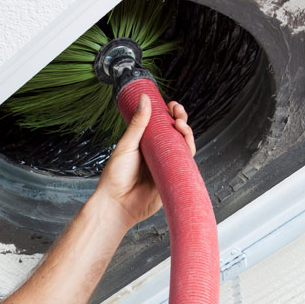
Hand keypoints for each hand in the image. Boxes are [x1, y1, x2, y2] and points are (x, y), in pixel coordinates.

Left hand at [94, 95, 195, 230]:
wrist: (117, 205)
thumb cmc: (115, 177)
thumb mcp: (126, 145)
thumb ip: (138, 123)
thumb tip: (144, 98)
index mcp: (144, 144)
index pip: (161, 125)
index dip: (169, 114)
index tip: (172, 105)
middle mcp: (156, 154)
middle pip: (175, 134)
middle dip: (180, 120)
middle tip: (178, 112)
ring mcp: (165, 166)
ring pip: (183, 147)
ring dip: (186, 134)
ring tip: (181, 125)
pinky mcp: (172, 179)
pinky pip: (185, 164)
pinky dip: (189, 152)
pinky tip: (187, 142)